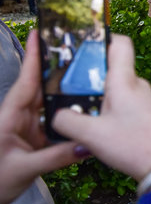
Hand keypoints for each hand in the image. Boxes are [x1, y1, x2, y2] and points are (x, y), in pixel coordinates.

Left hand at [0, 32, 83, 203]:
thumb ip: (57, 157)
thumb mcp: (25, 169)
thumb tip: (87, 145)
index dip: (32, 58)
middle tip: (77, 53)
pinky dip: (69, 117)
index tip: (39, 34)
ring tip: (88, 80)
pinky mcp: (35, 140)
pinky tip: (84, 113)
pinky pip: (55, 123)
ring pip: (50, 105)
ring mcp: (27, 128)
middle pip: (41, 88)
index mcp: (8, 118)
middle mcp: (18, 118)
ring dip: (67, 95)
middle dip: (57, 71)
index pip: (25, 82)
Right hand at [53, 34, 150, 185]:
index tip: (83, 44)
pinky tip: (99, 124)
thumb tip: (56, 114)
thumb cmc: (136, 147)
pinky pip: (124, 102)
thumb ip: (66, 121)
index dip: (103, 37)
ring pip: (116, 86)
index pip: (120, 43)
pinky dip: (109, 107)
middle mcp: (138, 85)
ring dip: (98, 94)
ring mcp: (144, 99)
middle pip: (112, 67)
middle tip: (69, 84)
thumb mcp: (91, 135)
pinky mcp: (146, 113)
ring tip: (81, 109)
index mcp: (125, 81)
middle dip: (90, 73)